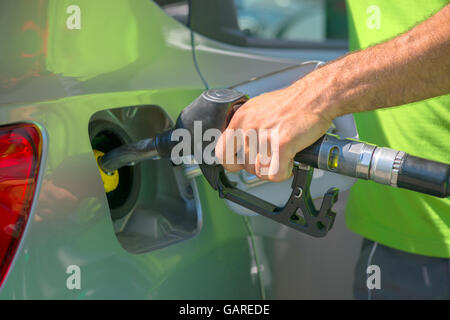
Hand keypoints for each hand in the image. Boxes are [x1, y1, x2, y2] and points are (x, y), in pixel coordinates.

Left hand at [215, 71, 334, 181]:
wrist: (315, 96)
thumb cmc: (291, 102)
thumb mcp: (258, 108)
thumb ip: (245, 125)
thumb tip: (238, 142)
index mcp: (240, 119)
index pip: (222, 152)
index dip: (232, 162)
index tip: (240, 163)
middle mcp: (249, 127)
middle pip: (244, 165)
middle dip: (258, 166)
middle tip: (270, 158)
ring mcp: (264, 136)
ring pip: (259, 171)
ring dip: (271, 169)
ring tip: (281, 158)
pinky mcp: (281, 144)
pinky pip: (275, 174)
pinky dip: (283, 173)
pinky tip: (288, 163)